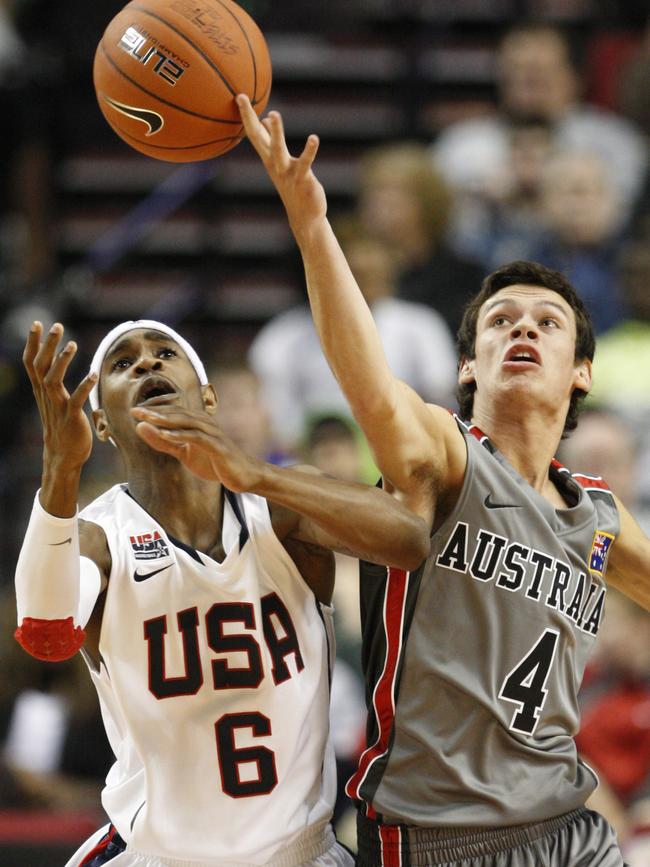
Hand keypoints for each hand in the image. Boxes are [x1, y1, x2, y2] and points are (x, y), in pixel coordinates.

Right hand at [23, 322, 96, 469]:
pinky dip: (84, 386)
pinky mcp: (71, 418)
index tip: (36, 323)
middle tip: (56, 325)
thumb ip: (56, 385)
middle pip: (41, 366)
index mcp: (42, 391)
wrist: (63, 456)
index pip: (32, 363)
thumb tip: (57, 366)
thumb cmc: (63, 427)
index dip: (33, 343)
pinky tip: (94, 374)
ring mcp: (58, 407)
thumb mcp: (56, 402)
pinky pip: (76, 400)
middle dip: (46, 345)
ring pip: (53, 380)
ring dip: (62, 362)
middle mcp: (47, 397)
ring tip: (72, 344)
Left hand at [131, 406, 263, 491]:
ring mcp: (213, 434)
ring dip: (166, 420)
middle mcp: (206, 423)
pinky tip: (165, 435)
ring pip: (187, 421)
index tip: (135, 411)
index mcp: (198, 423)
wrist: (244, 476)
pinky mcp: (218, 446)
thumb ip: (165, 442)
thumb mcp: (185, 453)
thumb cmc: (215, 463)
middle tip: (135, 411)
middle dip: (156, 412)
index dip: (155, 410)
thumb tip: (142, 428)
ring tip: (147, 419)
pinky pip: (197, 437)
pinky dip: (180, 435)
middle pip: (178, 413)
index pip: (174, 412)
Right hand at [236, 94, 326, 242]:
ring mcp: (287, 172)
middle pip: (258, 138)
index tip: (238, 95)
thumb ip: (271, 141)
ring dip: (276, 132)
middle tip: (241, 97)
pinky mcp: (303, 178)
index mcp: (269, 159)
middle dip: (249, 118)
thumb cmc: (293, 185)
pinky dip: (309, 150)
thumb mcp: (279, 162)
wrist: (304, 216)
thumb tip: (263, 120)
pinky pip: (305, 162)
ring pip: (278, 150)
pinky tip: (313, 138)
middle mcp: (274, 164)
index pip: (254, 133)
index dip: (246, 115)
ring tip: (273, 114)